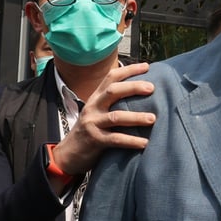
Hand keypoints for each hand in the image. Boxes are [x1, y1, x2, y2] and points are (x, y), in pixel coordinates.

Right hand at [51, 62, 155, 182]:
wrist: (68, 154)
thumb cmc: (90, 131)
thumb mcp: (98, 113)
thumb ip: (113, 104)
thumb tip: (140, 96)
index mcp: (96, 98)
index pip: (111, 77)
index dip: (129, 70)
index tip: (147, 66)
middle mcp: (93, 107)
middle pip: (113, 91)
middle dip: (133, 87)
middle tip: (152, 88)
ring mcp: (92, 123)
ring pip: (116, 117)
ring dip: (136, 117)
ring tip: (153, 118)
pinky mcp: (94, 140)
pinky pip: (115, 139)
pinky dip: (131, 141)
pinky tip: (144, 143)